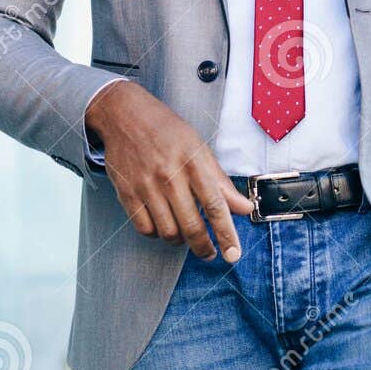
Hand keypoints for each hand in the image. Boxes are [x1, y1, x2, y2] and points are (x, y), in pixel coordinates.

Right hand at [85, 80, 251, 260]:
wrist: (125, 116)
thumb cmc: (167, 130)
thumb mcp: (199, 148)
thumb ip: (220, 181)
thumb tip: (244, 207)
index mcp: (193, 162)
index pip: (216, 205)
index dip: (226, 233)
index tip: (234, 253)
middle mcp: (170, 176)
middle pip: (191, 226)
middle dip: (204, 247)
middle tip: (210, 253)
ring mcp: (146, 186)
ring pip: (168, 232)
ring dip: (180, 240)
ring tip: (186, 234)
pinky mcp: (127, 194)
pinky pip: (145, 228)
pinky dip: (157, 234)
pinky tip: (163, 224)